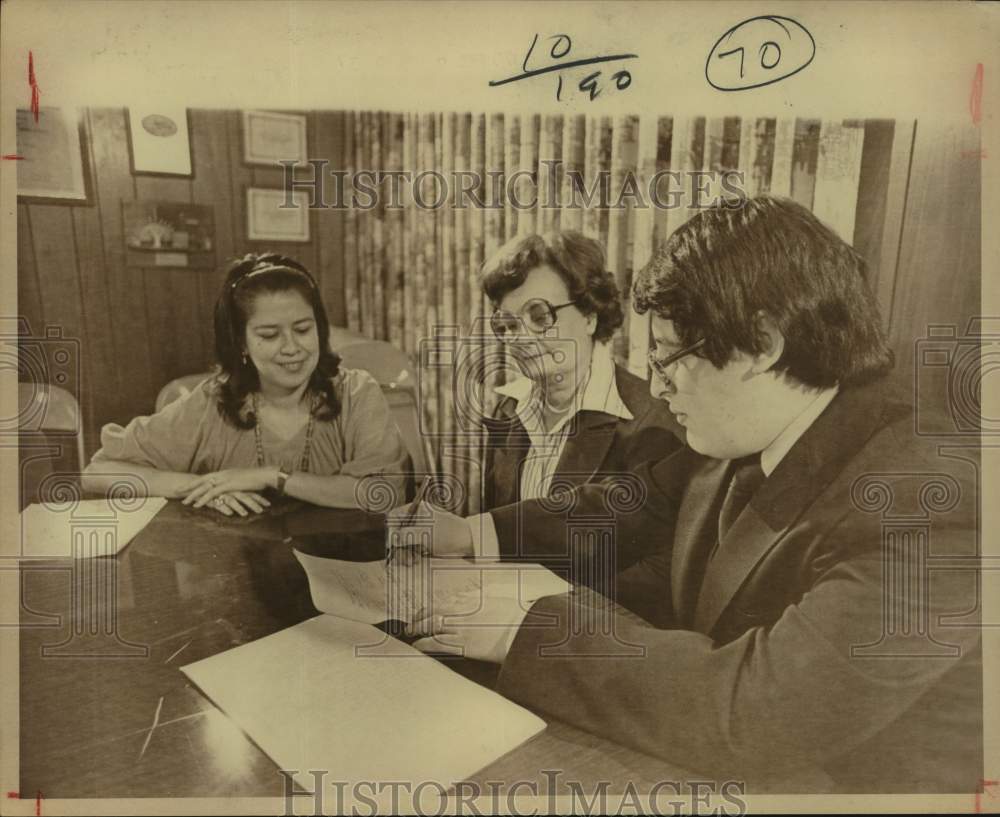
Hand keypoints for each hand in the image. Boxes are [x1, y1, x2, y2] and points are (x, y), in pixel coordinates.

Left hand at [182, 468, 275, 508]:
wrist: (265, 475)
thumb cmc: (256, 479)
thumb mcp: (242, 480)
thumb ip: (234, 483)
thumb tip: (230, 488)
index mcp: (224, 472)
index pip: (206, 477)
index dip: (195, 482)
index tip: (185, 486)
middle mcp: (222, 474)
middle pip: (201, 480)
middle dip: (188, 486)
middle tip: (176, 491)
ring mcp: (224, 479)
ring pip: (204, 487)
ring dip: (193, 495)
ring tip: (183, 501)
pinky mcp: (228, 486)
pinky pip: (212, 494)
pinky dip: (203, 499)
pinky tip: (196, 505)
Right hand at [205, 491, 271, 516]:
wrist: (194, 484)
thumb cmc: (213, 489)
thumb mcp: (228, 491)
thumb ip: (238, 496)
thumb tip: (250, 502)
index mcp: (235, 487)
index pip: (250, 492)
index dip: (259, 498)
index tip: (269, 505)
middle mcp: (230, 489)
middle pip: (244, 496)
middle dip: (253, 503)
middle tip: (262, 510)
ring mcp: (220, 493)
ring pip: (232, 500)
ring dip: (240, 507)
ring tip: (246, 514)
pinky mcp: (211, 498)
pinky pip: (219, 504)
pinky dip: (224, 508)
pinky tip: (230, 513)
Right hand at [386, 501, 472, 559]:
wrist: (468, 543)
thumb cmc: (448, 534)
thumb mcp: (424, 534)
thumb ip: (405, 535)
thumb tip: (392, 539)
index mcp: (417, 510)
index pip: (394, 516)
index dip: (391, 530)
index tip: (392, 542)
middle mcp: (417, 519)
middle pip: (397, 531)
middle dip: (398, 546)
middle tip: (403, 557)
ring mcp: (421, 531)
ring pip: (403, 542)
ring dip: (405, 553)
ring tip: (412, 561)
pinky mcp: (425, 542)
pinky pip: (411, 548)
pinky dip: (411, 555)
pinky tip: (416, 560)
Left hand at [405, 593, 530, 663]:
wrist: (526, 630)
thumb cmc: (517, 617)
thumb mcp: (500, 600)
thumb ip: (485, 597)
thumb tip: (480, 595)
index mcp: (472, 599)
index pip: (443, 600)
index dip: (430, 605)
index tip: (424, 609)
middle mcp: (463, 610)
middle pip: (433, 610)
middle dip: (419, 616)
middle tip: (412, 622)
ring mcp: (462, 627)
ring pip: (431, 625)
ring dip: (418, 628)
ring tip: (411, 632)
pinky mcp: (464, 645)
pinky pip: (438, 643)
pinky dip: (424, 643)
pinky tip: (418, 645)